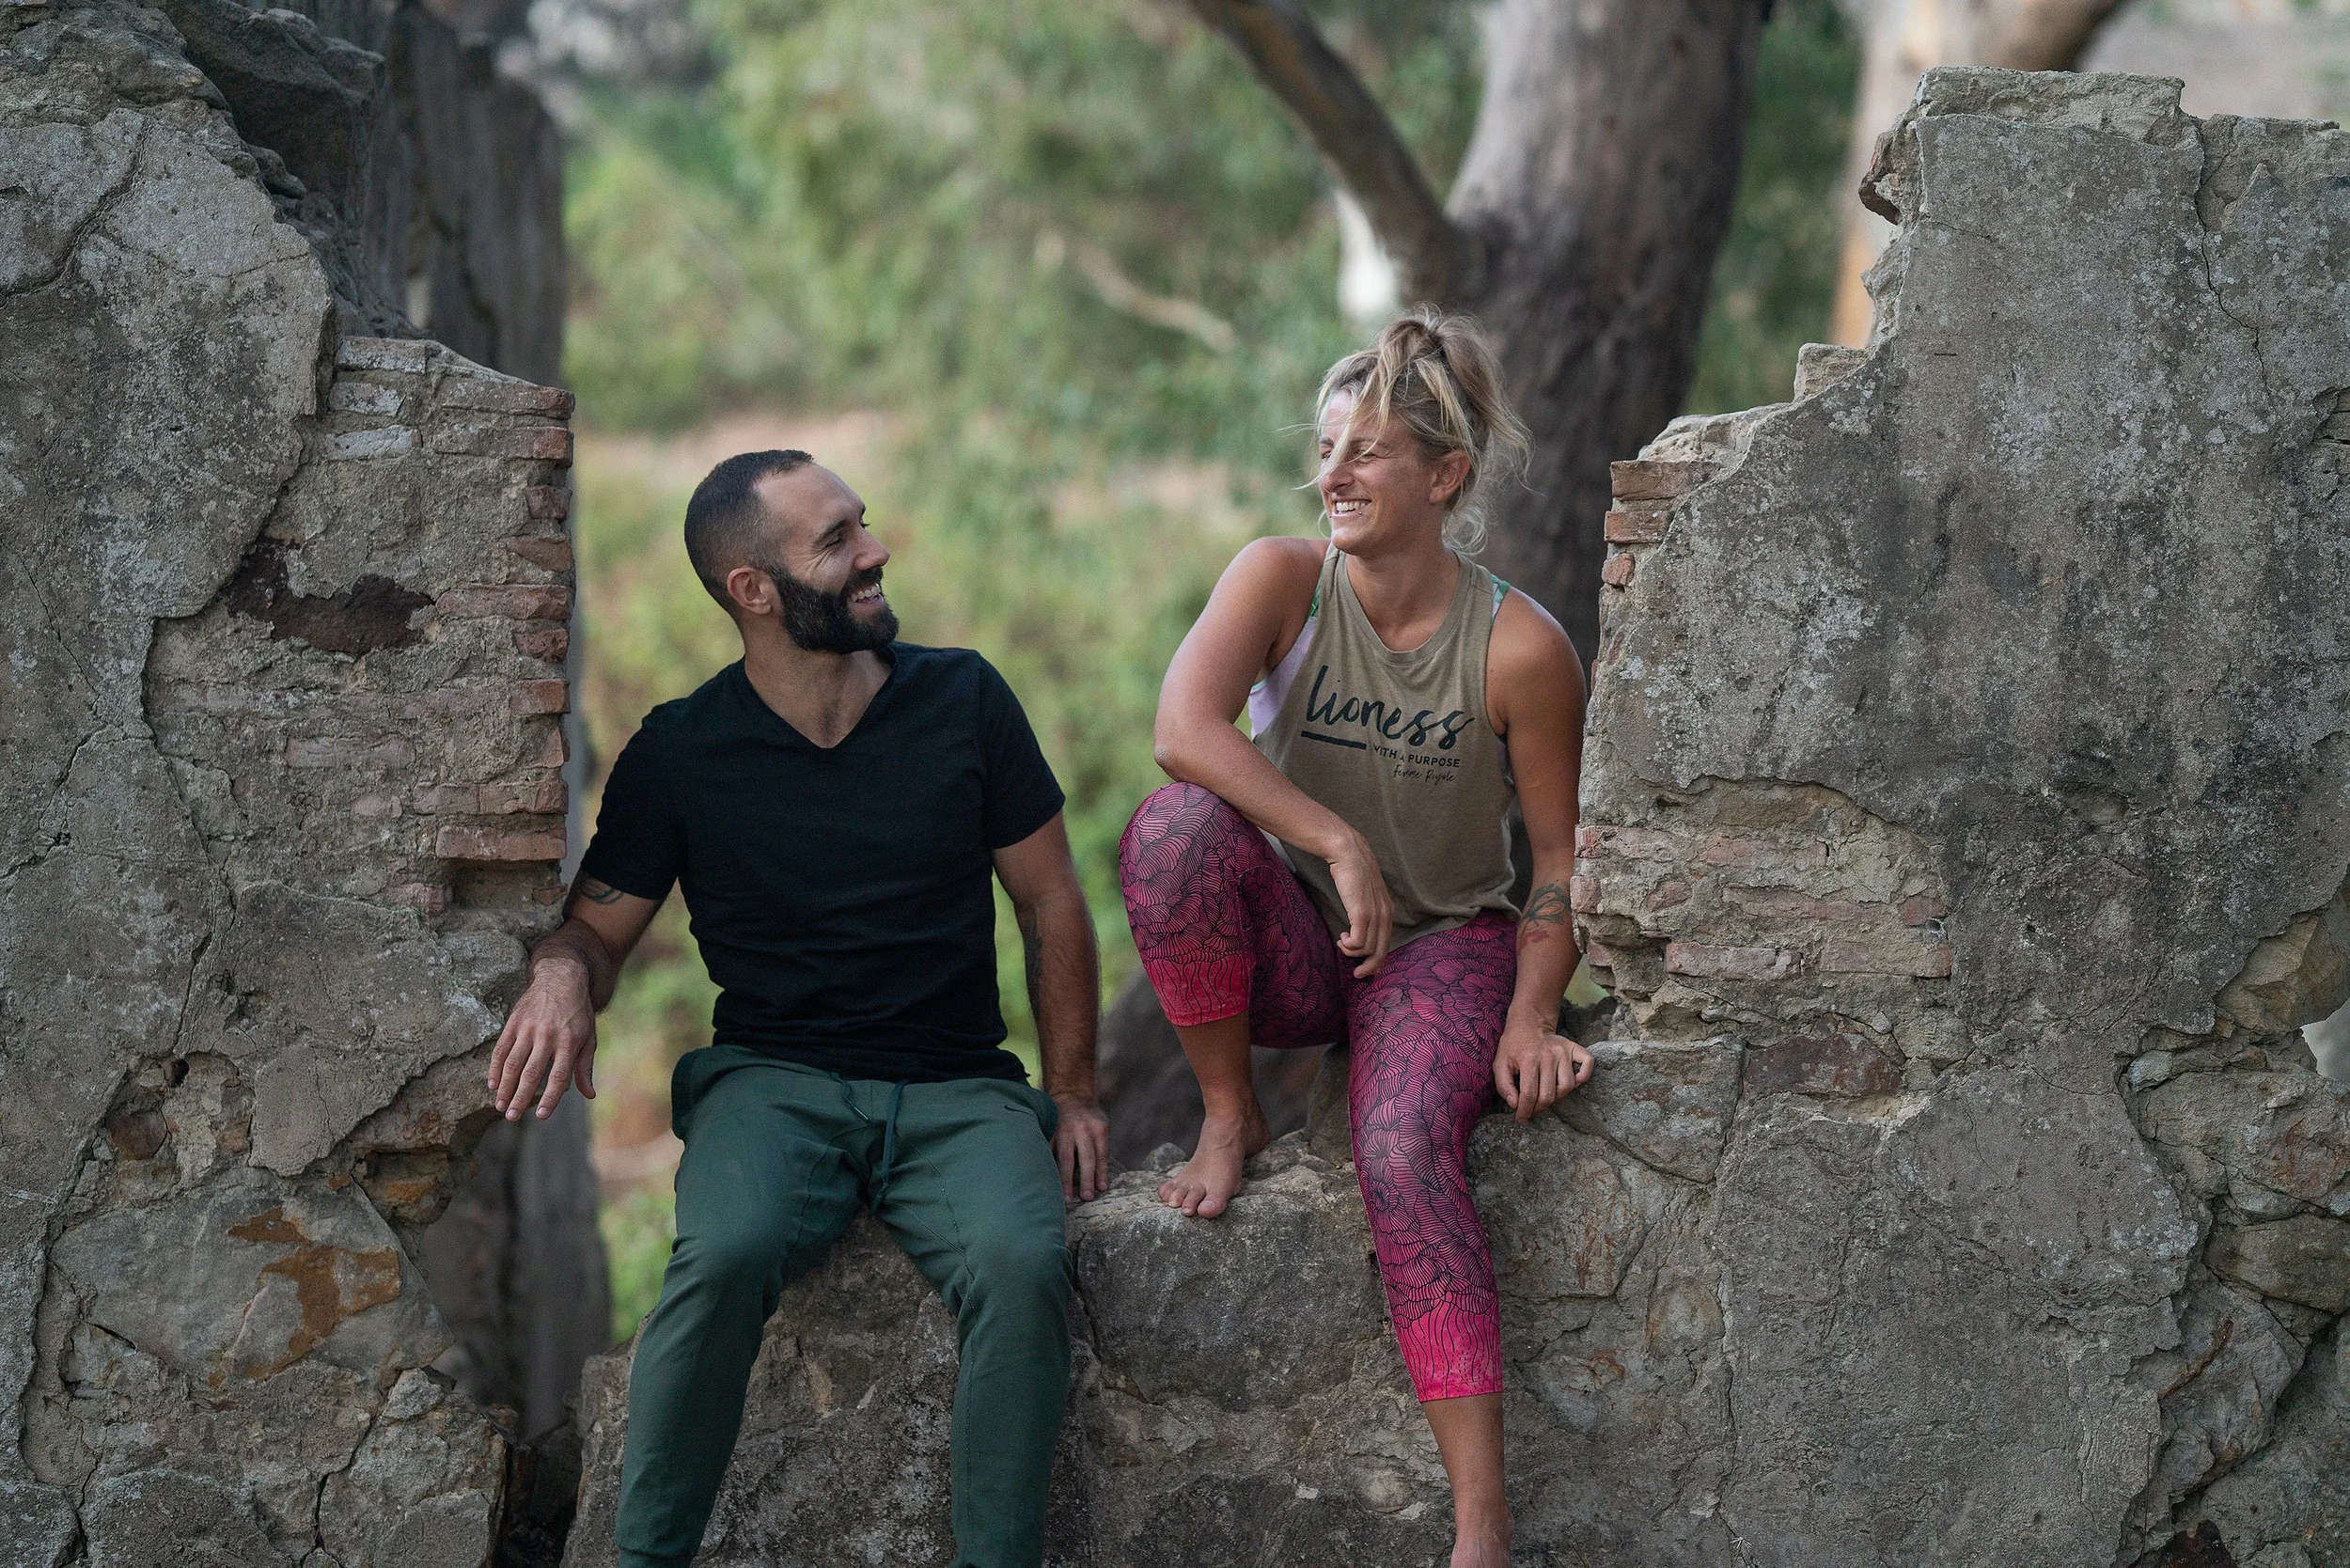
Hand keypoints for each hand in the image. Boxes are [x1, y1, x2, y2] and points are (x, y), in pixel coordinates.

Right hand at [489, 959, 598, 1121]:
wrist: (561, 978)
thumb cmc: (578, 1014)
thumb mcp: (589, 1037)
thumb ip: (585, 1067)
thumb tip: (589, 1094)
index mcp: (569, 1042)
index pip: (559, 1076)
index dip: (550, 1097)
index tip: (542, 1116)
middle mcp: (548, 1036)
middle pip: (531, 1073)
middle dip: (520, 1097)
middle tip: (511, 1117)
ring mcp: (528, 1029)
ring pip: (513, 1063)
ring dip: (504, 1087)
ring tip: (500, 1106)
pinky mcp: (514, 1023)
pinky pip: (501, 1049)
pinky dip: (495, 1068)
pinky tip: (492, 1084)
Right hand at [1050, 1094, 1110, 1204]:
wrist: (1070, 1094)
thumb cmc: (1089, 1117)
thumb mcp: (1101, 1127)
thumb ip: (1101, 1150)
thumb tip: (1102, 1184)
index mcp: (1098, 1128)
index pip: (1101, 1155)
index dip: (1101, 1173)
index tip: (1100, 1189)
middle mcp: (1081, 1129)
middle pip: (1085, 1158)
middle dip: (1086, 1179)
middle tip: (1086, 1198)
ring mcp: (1063, 1130)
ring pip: (1064, 1159)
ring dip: (1066, 1180)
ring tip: (1066, 1197)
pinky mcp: (1050, 1132)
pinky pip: (1049, 1153)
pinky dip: (1049, 1169)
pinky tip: (1047, 1183)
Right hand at [1325, 832, 1393, 979]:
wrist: (1348, 853)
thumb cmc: (1352, 873)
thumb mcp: (1365, 894)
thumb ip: (1366, 911)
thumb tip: (1359, 928)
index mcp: (1388, 912)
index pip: (1387, 943)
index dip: (1377, 959)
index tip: (1365, 967)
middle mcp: (1386, 915)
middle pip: (1381, 952)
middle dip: (1369, 967)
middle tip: (1356, 974)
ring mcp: (1375, 915)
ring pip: (1368, 949)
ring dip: (1352, 952)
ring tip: (1342, 942)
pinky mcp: (1362, 913)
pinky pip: (1359, 942)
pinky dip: (1349, 946)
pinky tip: (1342, 937)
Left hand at [1492, 1018, 1591, 1120]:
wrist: (1529, 1023)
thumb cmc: (1513, 1046)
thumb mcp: (1500, 1063)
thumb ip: (1504, 1085)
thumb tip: (1515, 1104)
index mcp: (1528, 1059)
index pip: (1529, 1094)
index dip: (1525, 1111)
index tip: (1521, 1118)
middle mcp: (1548, 1055)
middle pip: (1549, 1095)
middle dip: (1538, 1108)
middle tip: (1532, 1110)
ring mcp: (1563, 1052)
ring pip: (1567, 1086)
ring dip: (1557, 1096)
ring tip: (1546, 1095)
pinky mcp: (1574, 1048)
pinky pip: (1587, 1064)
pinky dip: (1583, 1076)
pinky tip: (1572, 1082)